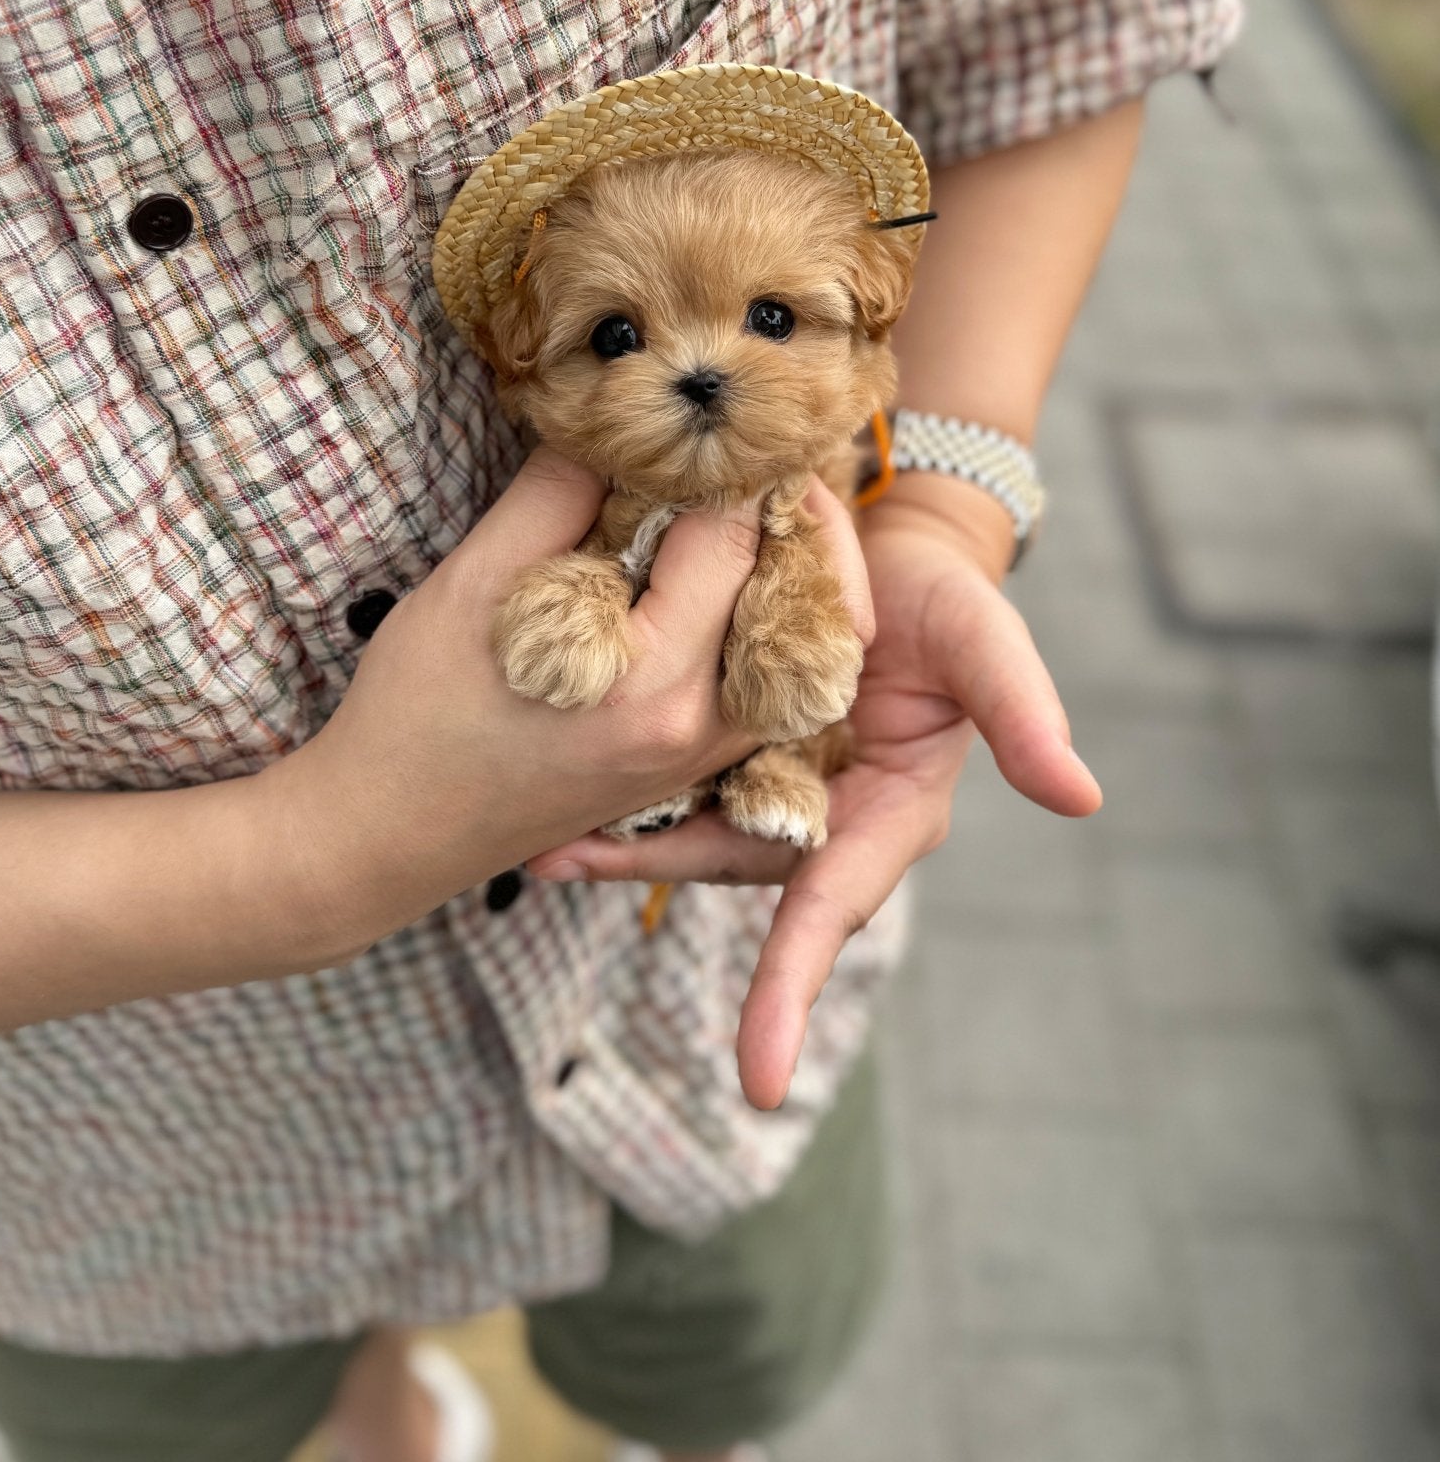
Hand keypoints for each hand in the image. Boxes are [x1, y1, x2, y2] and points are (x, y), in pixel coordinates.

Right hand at [276, 449, 778, 955]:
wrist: (388, 836)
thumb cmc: (416, 710)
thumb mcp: (474, 581)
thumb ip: (558, 493)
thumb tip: (619, 424)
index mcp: (647, 679)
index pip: (730, 536)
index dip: (722, 462)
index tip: (703, 415)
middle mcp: (697, 726)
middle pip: (790, 587)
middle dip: (766, 505)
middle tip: (734, 446)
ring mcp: (705, 756)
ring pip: (801, 642)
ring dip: (779, 565)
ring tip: (728, 507)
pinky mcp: (696, 768)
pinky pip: (770, 682)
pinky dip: (759, 619)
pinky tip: (713, 576)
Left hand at [528, 477, 1100, 1109]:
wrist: (889, 542)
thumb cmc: (947, 600)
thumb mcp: (989, 645)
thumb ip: (1025, 716)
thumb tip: (1084, 798)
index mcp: (884, 816)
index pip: (831, 908)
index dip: (792, 988)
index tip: (756, 1083)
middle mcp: (818, 813)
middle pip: (731, 864)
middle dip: (656, 870)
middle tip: (566, 866)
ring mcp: (766, 777)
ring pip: (687, 826)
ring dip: (618, 837)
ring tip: (541, 841)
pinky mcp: (723, 736)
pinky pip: (668, 776)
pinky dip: (616, 786)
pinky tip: (556, 787)